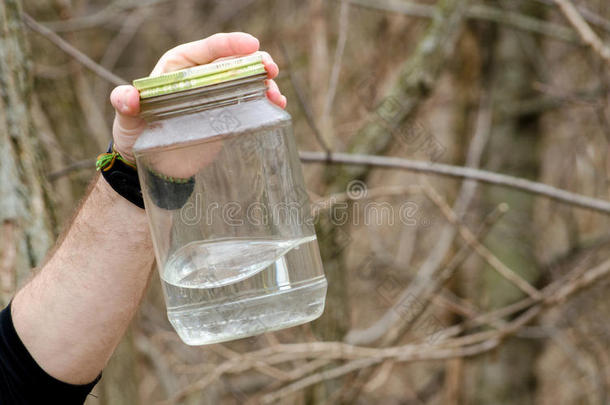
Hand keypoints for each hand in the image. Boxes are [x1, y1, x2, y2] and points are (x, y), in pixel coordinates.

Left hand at [109, 32, 285, 163]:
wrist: (151, 164)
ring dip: (266, 84)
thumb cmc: (135, 134)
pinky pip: (251, 102)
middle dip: (256, 61)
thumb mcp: (128, 119)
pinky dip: (265, 101)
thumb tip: (128, 96)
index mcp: (179, 68)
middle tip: (270, 69)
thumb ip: (126, 104)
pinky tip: (276, 106)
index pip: (208, 49)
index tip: (251, 45)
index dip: (231, 44)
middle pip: (234, 61)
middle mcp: (201, 77)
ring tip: (276, 97)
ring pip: (248, 81)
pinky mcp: (228, 115)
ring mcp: (217, 96)